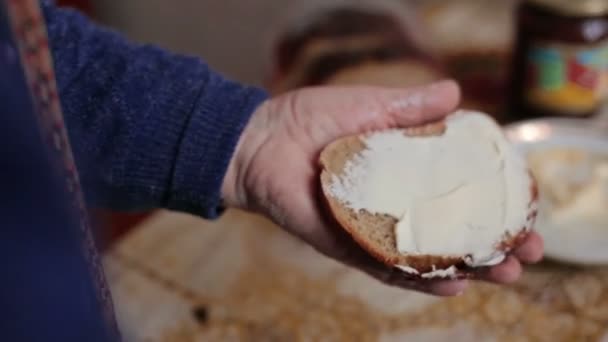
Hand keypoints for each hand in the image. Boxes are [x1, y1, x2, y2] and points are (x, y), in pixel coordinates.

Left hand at [222, 80, 543, 295]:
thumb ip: (409, 108)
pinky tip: (452, 284)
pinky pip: (387, 267)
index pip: (461, 188)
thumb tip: (456, 95)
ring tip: (503, 273)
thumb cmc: (309, 119)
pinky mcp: (348, 244)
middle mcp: (396, 202)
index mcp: (406, 169)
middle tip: (528, 253)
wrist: (259, 141)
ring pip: (427, 256)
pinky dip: (418, 278)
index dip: (498, 199)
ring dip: (467, 268)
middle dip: (493, 243)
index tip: (531, 206)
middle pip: (453, 229)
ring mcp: (374, 227)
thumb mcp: (367, 106)